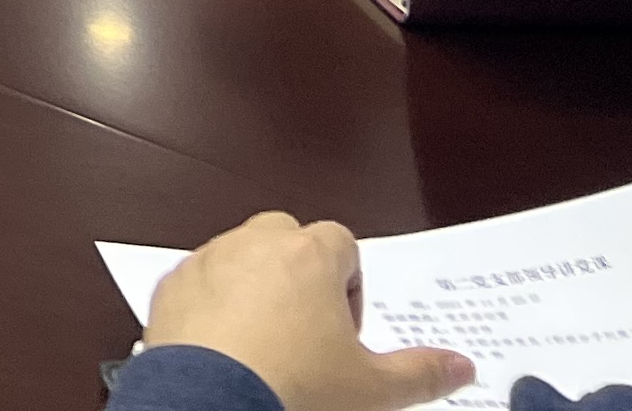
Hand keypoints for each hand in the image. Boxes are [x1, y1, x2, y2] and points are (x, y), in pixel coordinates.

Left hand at [141, 215, 471, 410]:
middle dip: (299, 273)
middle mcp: (253, 245)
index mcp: (309, 257)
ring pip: (237, 256)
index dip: (350, 283)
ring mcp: (206, 262)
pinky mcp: (170, 289)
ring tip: (267, 348)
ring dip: (254, 286)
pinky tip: (226, 353)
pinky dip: (211, 307)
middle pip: (285, 237)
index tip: (346, 329)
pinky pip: (197, 284)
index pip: (341, 241)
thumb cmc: (295, 392)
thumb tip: (462, 366)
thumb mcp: (373, 390)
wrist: (212, 407)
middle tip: (309, 334)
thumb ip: (423, 373)